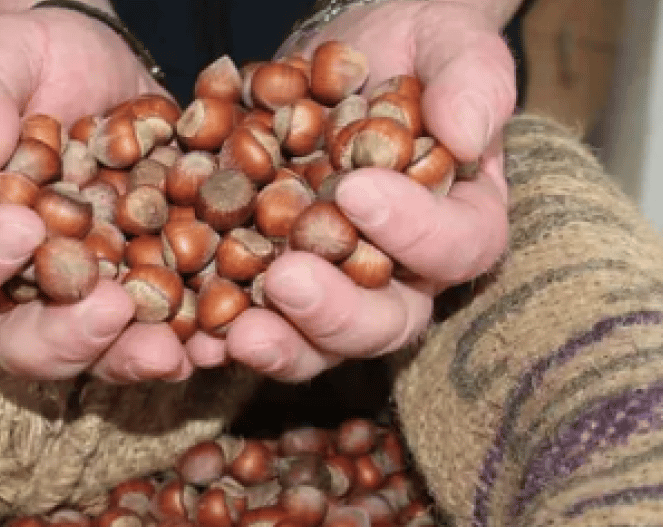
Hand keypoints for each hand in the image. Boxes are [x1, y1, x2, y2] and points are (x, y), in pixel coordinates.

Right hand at [0, 8, 207, 383]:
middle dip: (64, 338)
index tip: (24, 230)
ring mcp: (82, 299)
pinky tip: (221, 341)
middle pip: (17, 341)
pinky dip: (192, 344)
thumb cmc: (31, 62)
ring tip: (172, 352)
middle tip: (112, 310)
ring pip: (94, 354)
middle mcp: (12, 285)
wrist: (101, 69)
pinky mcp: (143, 293)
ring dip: (131, 358)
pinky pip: (163, 335)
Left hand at [220, 0, 516, 381]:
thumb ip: (470, 83)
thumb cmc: (417, 52)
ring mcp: (335, 288)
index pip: (455, 247)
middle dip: (335, 312)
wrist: (348, 57)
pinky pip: (251, 323)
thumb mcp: (452, 46)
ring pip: (317, 343)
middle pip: (385, 323)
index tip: (356, 189)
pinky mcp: (273, 286)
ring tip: (237, 332)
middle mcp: (402, 275)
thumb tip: (467, 136)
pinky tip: (192, 334)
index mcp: (460, 224)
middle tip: (287, 280)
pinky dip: (220, 333)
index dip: (413, 230)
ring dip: (279, 343)